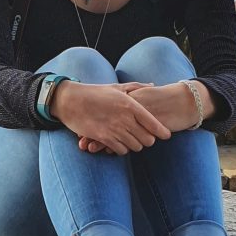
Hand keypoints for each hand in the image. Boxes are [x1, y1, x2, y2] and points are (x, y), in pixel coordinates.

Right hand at [80, 82, 211, 153]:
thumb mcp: (116, 87)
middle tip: (143, 136)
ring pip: (136, 147)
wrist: (70, 101)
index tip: (166, 135)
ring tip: (129, 139)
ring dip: (134, 145)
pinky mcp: (103, 138)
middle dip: (147, 139)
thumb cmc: (94, 92)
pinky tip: (117, 142)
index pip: (154, 124)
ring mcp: (114, 129)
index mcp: (130, 105)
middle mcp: (124, 118)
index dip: (162, 132)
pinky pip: (121, 151)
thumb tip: (152, 85)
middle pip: (148, 140)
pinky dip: (121, 149)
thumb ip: (136, 87)